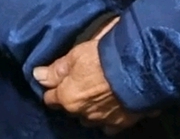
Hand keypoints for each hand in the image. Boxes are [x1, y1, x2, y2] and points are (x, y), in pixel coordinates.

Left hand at [33, 19, 142, 133]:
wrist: (141, 66)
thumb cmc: (106, 57)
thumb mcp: (77, 54)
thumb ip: (57, 69)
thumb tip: (37, 75)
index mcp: (67, 97)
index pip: (51, 98)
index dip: (55, 89)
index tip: (61, 82)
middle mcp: (82, 113)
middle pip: (72, 110)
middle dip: (75, 100)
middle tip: (85, 85)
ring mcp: (103, 120)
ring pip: (91, 118)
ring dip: (92, 109)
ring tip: (102, 96)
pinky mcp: (123, 122)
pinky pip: (111, 125)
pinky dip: (111, 118)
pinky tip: (115, 107)